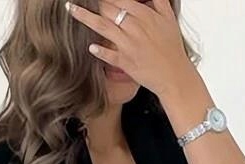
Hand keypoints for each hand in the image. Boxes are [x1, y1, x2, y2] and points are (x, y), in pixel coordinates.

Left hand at [65, 0, 194, 99]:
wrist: (174, 75)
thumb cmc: (172, 47)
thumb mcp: (168, 18)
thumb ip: (158, 0)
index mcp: (144, 14)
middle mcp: (134, 27)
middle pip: (108, 8)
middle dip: (94, 1)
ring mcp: (129, 45)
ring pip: (102, 27)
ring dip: (84, 17)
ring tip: (70, 9)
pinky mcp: (126, 63)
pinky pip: (108, 55)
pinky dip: (99, 51)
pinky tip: (90, 46)